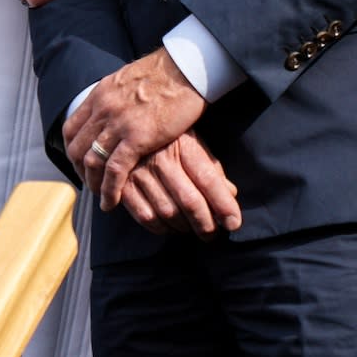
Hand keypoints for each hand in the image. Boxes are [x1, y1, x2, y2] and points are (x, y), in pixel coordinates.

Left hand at [63, 47, 205, 210]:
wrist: (185, 66)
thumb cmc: (167, 72)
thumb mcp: (130, 79)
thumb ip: (118, 95)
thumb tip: (117, 105)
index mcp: (100, 93)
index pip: (71, 127)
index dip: (72, 149)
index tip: (80, 163)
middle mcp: (103, 108)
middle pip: (77, 147)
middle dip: (80, 171)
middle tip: (90, 184)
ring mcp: (118, 123)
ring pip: (92, 161)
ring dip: (93, 184)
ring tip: (101, 198)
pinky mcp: (137, 137)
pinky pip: (114, 170)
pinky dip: (109, 190)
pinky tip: (111, 202)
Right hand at [120, 132, 241, 237]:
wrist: (126, 123)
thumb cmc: (167, 136)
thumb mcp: (192, 141)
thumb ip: (211, 167)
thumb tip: (231, 193)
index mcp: (183, 145)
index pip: (208, 179)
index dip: (223, 205)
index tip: (234, 223)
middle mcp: (161, 159)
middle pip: (189, 201)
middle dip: (205, 224)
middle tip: (212, 233)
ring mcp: (140, 173)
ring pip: (168, 212)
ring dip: (184, 228)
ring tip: (192, 228)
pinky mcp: (122, 185)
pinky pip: (145, 216)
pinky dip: (161, 228)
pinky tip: (169, 226)